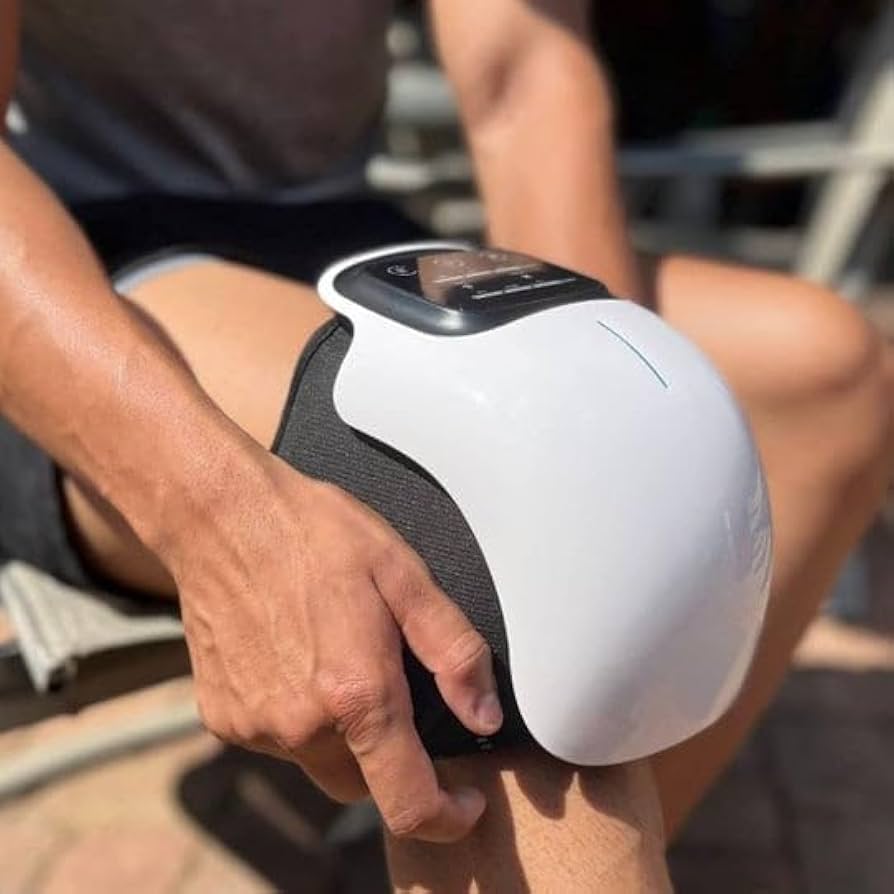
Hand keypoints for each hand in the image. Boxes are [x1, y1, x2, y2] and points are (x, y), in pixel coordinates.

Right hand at [159, 446, 502, 841]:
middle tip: (397, 695)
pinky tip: (298, 660)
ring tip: (340, 661)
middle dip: (393, 762)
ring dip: (342, 736)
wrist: (221, 515)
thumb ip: (452, 651)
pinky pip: (277, 740)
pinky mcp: (221, 717)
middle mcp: (300, 726)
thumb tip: (484, 717)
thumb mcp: (405, 574)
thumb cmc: (316, 534)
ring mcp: (254, 726)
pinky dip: (299, 718)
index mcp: (355, 694)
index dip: (447, 816)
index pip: (408, 803)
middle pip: (365, 786)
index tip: (465, 802)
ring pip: (319, 763)